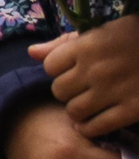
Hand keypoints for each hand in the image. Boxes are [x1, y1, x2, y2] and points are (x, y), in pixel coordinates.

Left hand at [33, 16, 138, 139]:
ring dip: (78, 110)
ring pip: (74, 111)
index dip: (59, 69)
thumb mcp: (101, 31)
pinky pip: (97, 127)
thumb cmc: (135, 37)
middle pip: (59, 91)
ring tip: (89, 105)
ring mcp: (114, 91)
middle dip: (68, 91)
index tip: (72, 70)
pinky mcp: (132, 109)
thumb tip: (31, 53)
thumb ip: (64, 43)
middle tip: (82, 89)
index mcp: (87, 46)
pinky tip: (96, 121)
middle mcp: (96, 69)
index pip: (49, 66)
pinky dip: (92, 127)